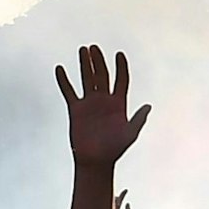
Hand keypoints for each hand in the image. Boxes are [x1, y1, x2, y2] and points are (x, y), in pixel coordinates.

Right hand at [56, 45, 149, 167]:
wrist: (96, 160)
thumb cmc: (115, 149)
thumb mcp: (130, 134)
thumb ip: (138, 119)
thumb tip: (148, 106)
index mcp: (119, 104)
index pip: (121, 80)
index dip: (121, 67)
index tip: (119, 54)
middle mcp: (104, 100)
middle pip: (102, 76)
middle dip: (99, 61)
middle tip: (94, 47)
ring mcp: (90, 103)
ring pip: (87, 79)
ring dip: (84, 65)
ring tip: (83, 50)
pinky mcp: (76, 109)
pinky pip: (69, 92)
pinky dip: (64, 81)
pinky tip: (60, 68)